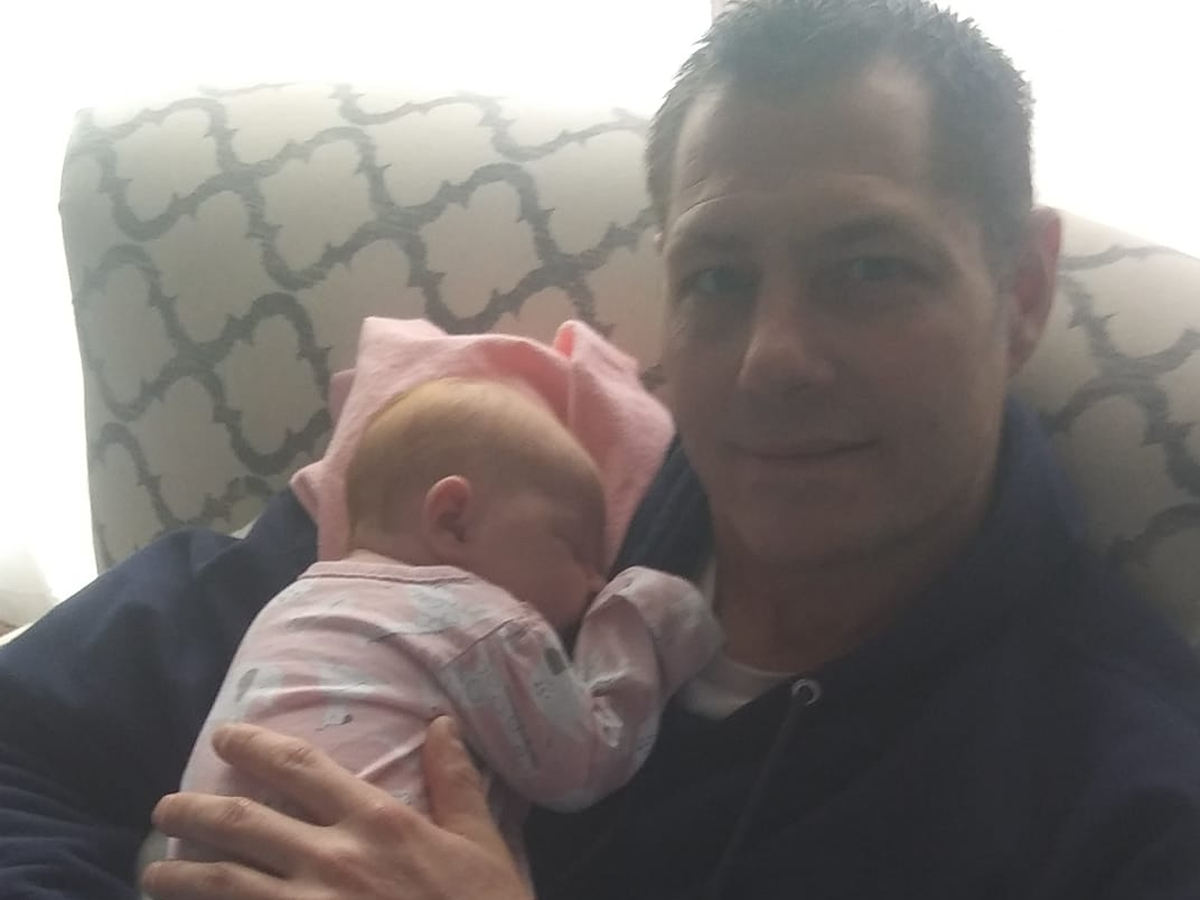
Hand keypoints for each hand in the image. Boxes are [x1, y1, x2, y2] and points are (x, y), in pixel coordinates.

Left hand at [142, 717, 532, 899]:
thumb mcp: (481, 843)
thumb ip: (454, 782)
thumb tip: (441, 724)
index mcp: (377, 821)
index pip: (300, 768)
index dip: (255, 745)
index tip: (224, 735)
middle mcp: (332, 859)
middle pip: (243, 822)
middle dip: (194, 809)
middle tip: (165, 806)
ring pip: (223, 883)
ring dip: (180, 874)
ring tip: (155, 871)